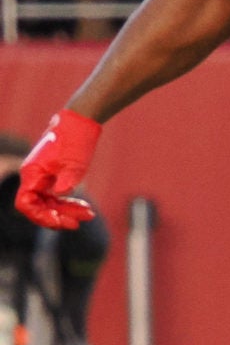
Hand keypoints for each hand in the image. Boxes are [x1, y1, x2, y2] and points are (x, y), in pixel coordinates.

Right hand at [15, 109, 99, 228]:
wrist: (80, 122)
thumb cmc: (75, 140)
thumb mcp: (75, 162)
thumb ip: (67, 179)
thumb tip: (61, 193)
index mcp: (32, 173)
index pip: (26, 204)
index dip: (40, 216)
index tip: (60, 221)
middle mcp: (33, 176)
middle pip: (38, 206)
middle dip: (58, 216)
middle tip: (79, 222)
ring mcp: (42, 177)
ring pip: (49, 203)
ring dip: (67, 211)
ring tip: (89, 214)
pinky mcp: (52, 176)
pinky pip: (56, 196)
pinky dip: (69, 203)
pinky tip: (86, 207)